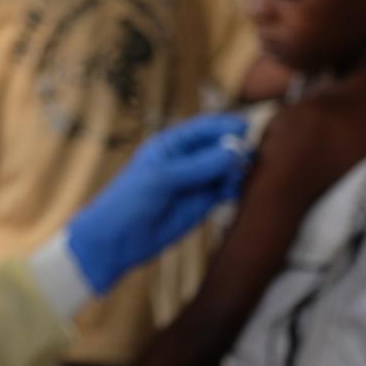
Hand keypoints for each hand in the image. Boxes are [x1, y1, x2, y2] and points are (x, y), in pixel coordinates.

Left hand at [66, 113, 249, 294]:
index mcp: (171, 144)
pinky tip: (231, 191)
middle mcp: (186, 160)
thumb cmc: (129, 200)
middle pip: (220, 146)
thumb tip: (234, 151)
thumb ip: (198, 166)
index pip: (204, 128)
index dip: (226, 125)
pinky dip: (233, 188)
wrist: (117, 240)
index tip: (248, 126)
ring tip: (235, 178)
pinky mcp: (202, 204)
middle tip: (248, 157)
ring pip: (226, 169)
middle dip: (236, 148)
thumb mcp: (162, 178)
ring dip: (236, 170)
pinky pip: (224, 190)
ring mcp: (196, 182)